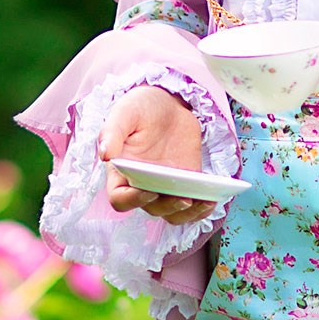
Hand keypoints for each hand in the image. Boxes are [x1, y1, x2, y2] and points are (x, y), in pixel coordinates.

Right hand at [100, 84, 209, 224]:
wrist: (167, 105)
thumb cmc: (140, 108)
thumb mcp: (124, 112)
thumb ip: (112, 131)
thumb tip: (105, 155)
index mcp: (121, 173)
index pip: (120, 199)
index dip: (133, 200)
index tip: (149, 191)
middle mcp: (141, 185)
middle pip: (151, 209)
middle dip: (168, 206)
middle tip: (184, 197)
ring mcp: (165, 187)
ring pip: (173, 214)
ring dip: (188, 214)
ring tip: (203, 201)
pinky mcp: (185, 184)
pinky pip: (192, 206)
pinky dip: (202, 208)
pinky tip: (212, 199)